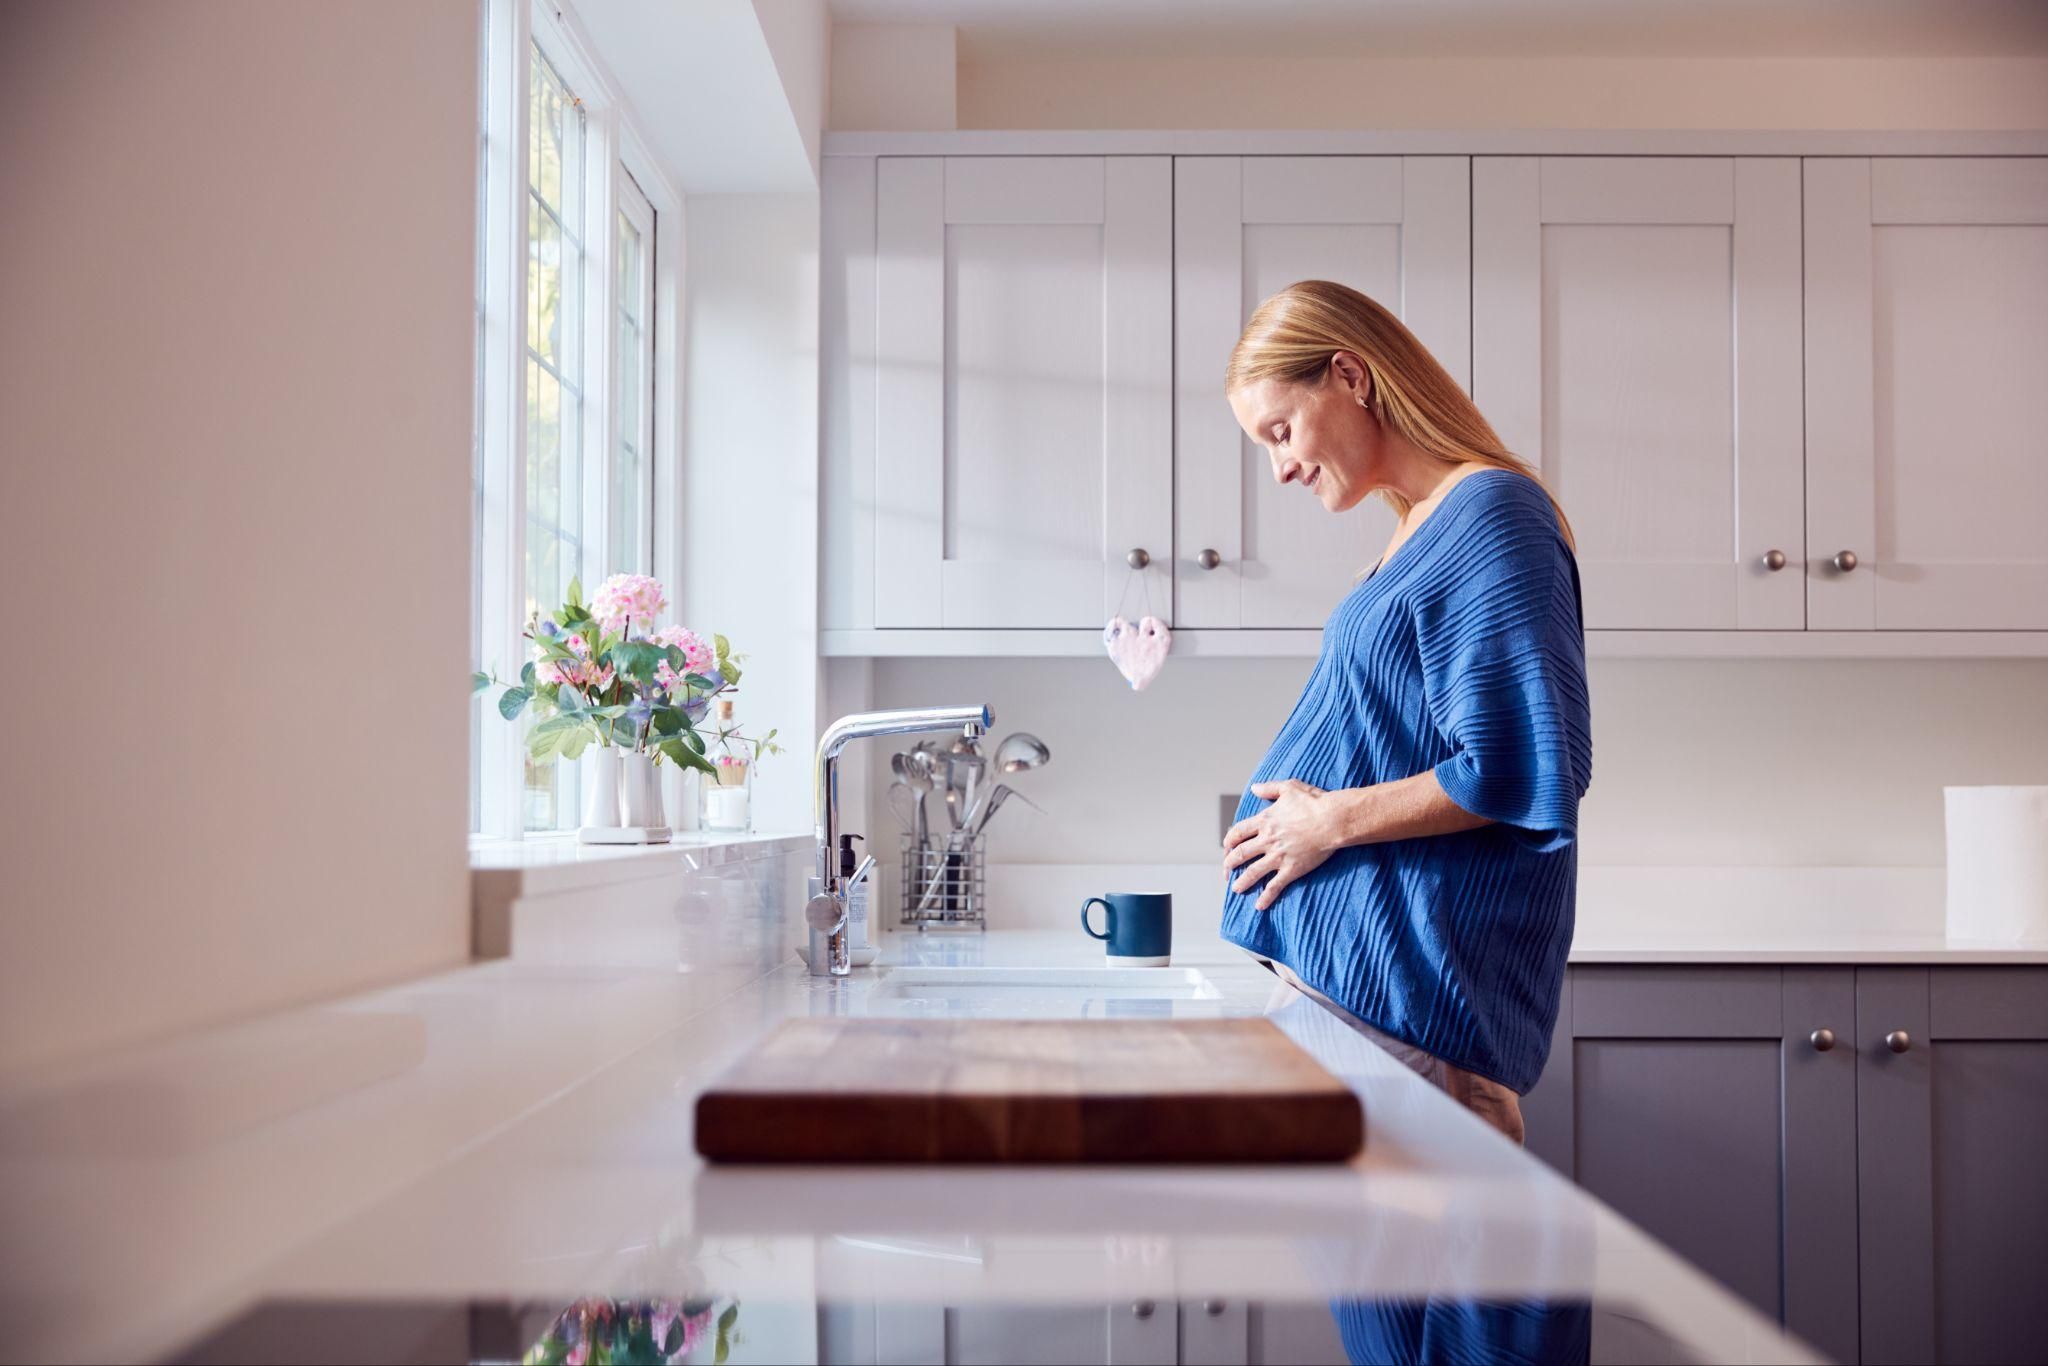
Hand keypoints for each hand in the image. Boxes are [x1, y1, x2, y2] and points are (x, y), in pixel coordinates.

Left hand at [1223, 779, 1338, 909]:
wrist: (1334, 819)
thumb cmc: (1315, 802)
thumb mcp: (1290, 788)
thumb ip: (1269, 788)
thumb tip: (1254, 788)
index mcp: (1265, 821)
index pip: (1237, 833)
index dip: (1229, 842)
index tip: (1226, 848)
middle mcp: (1267, 839)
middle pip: (1240, 854)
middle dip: (1229, 864)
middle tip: (1226, 872)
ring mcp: (1278, 856)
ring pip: (1252, 872)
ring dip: (1242, 882)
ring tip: (1235, 889)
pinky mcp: (1292, 869)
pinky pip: (1275, 886)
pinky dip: (1266, 897)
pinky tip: (1259, 906)